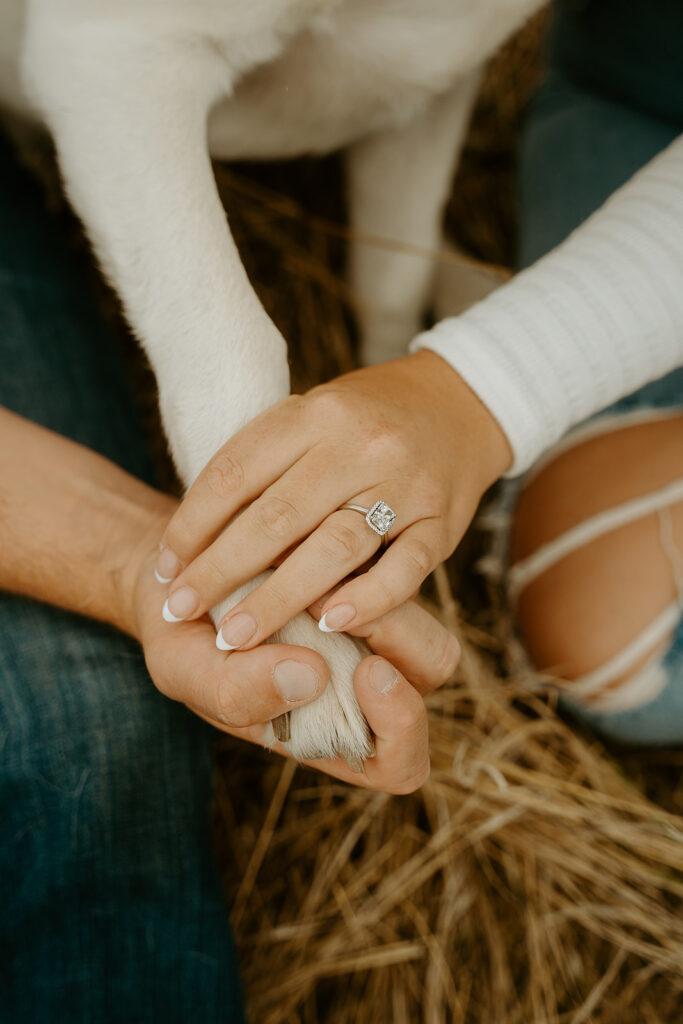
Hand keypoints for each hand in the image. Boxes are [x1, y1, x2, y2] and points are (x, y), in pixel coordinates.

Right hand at [126, 515, 459, 793]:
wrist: (174, 570)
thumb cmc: (182, 637)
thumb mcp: (185, 670)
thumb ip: (234, 690)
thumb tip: (310, 677)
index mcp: (325, 731)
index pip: (400, 761)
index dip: (400, 726)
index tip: (366, 674)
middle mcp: (359, 679)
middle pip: (429, 670)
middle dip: (398, 636)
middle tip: (327, 606)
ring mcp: (368, 622)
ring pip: (416, 609)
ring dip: (370, 588)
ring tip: (305, 571)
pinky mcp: (362, 570)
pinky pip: (389, 560)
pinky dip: (353, 548)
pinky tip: (302, 538)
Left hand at [153, 350, 510, 648]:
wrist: (457, 405)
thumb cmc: (363, 423)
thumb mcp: (311, 418)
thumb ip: (265, 464)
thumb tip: (197, 537)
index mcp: (315, 414)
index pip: (237, 472)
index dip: (193, 524)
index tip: (166, 567)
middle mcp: (359, 444)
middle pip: (277, 516)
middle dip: (220, 571)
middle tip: (179, 610)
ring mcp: (405, 483)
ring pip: (335, 546)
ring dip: (279, 597)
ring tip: (234, 637)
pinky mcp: (443, 521)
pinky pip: (406, 567)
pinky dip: (368, 599)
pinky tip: (330, 624)